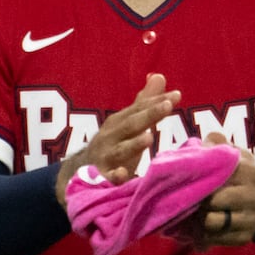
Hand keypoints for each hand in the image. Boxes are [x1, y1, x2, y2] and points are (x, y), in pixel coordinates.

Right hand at [55, 73, 179, 204]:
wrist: (78, 172)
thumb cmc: (112, 145)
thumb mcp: (127, 123)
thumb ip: (144, 103)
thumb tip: (159, 76)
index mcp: (118, 123)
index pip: (140, 109)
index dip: (157, 102)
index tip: (176, 95)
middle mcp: (110, 136)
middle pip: (131, 125)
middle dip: (149, 115)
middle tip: (168, 106)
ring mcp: (105, 156)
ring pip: (121, 150)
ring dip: (134, 144)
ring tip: (149, 138)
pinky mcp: (100, 178)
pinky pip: (108, 178)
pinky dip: (114, 177)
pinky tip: (122, 175)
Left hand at [179, 134, 254, 247]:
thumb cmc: (239, 175)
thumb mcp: (233, 154)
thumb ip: (217, 143)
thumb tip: (202, 143)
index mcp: (248, 170)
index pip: (218, 174)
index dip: (199, 177)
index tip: (188, 178)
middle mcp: (251, 195)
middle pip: (212, 201)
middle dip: (196, 201)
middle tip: (187, 199)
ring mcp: (250, 218)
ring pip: (211, 222)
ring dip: (196, 221)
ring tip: (190, 215)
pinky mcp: (244, 237)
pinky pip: (215, 240)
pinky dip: (202, 236)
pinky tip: (197, 230)